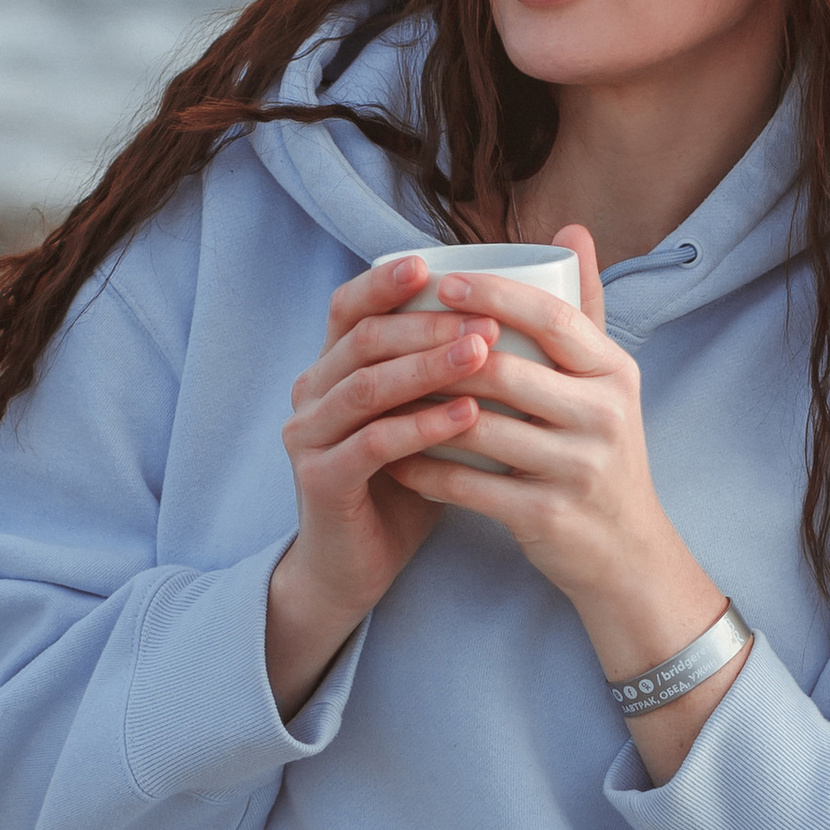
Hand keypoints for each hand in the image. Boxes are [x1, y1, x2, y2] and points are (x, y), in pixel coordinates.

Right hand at [265, 251, 501, 711]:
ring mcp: (308, 436)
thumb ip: (459, 362)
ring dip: (426, 366)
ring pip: (366, 387)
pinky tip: (466, 416)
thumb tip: (522, 303)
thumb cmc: (405, 480)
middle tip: (487, 317)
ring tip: (483, 354)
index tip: (436, 264)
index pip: (350, 307)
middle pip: (363, 339)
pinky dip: (420, 426)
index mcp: (332, 367)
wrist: (358, 565)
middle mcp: (310, 393)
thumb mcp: (432, 412)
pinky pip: (372, 444)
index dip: (385, 282)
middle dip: (426, 324)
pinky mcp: (320, 480)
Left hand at [386, 227, 750, 777]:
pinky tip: (391, 457)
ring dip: (420, 410)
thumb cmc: (603, 453)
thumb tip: (571, 229)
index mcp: (615, 372)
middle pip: (506, 370)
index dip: (493, 295)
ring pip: (479, 427)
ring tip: (376, 393)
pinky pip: (469, 485)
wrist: (627, 554)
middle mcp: (605, 416)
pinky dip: (424, 470)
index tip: (440, 282)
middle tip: (389, 338)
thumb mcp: (607, 381)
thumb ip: (586, 307)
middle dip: (440, 352)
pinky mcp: (547, 516)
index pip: (552, 316)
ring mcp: (578, 468)